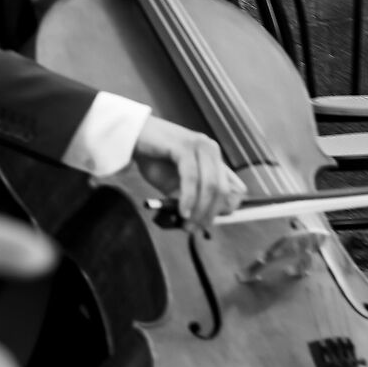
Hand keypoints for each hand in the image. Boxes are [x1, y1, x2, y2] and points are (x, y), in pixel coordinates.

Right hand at [133, 114, 244, 231]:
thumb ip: (192, 197)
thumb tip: (203, 220)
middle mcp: (211, 149)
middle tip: (194, 229)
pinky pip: (191, 177)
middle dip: (210, 214)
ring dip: (200, 210)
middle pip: (223, 190)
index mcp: (214, 158)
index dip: (224, 210)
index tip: (207, 225)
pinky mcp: (184, 145)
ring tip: (187, 224)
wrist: (132, 137)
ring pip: (209, 185)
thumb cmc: (154, 159)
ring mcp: (199, 145)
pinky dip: (188, 198)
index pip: (235, 188)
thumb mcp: (176, 183)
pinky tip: (182, 210)